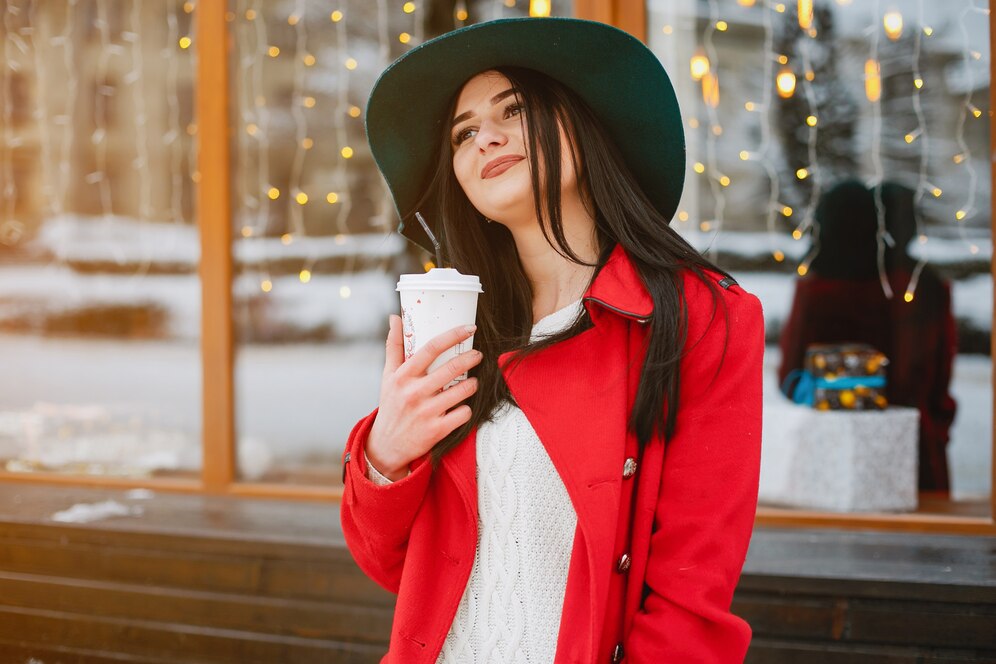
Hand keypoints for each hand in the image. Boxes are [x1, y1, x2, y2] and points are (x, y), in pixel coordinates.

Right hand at [365, 315, 481, 479]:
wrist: (387, 445)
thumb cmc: (391, 405)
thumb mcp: (388, 376)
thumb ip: (394, 347)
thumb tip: (395, 318)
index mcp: (403, 376)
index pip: (430, 348)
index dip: (452, 335)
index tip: (468, 328)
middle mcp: (414, 392)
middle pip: (451, 368)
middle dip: (471, 358)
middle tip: (478, 355)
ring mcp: (426, 412)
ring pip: (462, 390)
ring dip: (472, 384)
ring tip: (472, 382)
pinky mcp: (436, 430)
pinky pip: (463, 414)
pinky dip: (467, 409)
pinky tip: (463, 407)